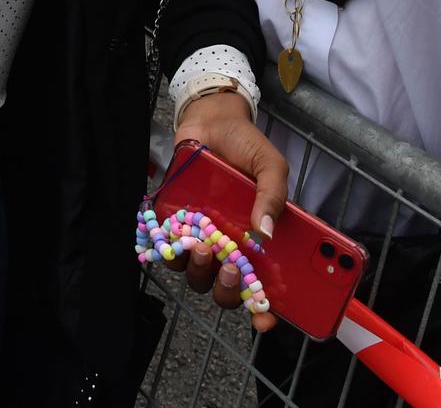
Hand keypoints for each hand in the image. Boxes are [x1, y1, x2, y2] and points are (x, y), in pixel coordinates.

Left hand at [170, 92, 289, 333]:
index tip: (265, 320)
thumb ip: (272, 194)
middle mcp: (229, 246)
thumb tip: (264, 231)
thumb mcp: (269, 165)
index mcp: (257, 241)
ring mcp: (200, 237)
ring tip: (200, 247)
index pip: (262, 285)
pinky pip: (167, 250)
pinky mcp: (173, 225)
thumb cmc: (245, 147)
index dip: (264, 309)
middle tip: (231, 268)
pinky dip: (169, 249)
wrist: (211, 120)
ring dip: (198, 270)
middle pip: (226, 288)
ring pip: (195, 275)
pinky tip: (177, 236)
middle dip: (229, 289)